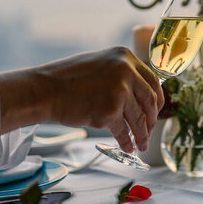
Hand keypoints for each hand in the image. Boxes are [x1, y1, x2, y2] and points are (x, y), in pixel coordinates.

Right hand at [0, 47, 163, 152]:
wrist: (45, 90)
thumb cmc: (68, 80)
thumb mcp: (101, 65)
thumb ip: (122, 75)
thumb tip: (142, 97)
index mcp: (125, 56)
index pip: (153, 80)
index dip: (157, 99)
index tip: (155, 112)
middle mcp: (126, 70)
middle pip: (150, 100)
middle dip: (151, 120)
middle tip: (149, 131)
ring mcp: (120, 90)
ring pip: (138, 118)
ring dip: (141, 134)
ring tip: (141, 145)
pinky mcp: (110, 110)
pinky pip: (123, 130)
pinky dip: (126, 141)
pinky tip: (126, 146)